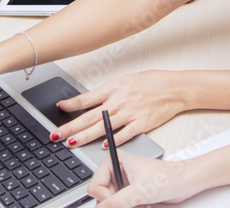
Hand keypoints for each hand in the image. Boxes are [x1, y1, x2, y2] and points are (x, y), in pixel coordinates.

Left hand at [52, 71, 186, 146]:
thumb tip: (90, 102)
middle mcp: (118, 101)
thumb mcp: (124, 81)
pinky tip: (103, 148)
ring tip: (71, 143)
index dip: (70, 104)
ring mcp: (129, 114)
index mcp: (113, 88)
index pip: (86, 98)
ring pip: (102, 128)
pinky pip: (124, 135)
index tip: (58, 108)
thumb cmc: (149, 83)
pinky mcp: (141, 124)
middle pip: (89, 117)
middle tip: (56, 135)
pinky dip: (113, 142)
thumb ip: (107, 93)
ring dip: (85, 137)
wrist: (173, 88)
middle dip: (70, 127)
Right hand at [88, 150, 194, 206]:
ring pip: (111, 204)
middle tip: (133, 203)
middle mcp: (115, 170)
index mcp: (113, 160)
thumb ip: (118, 201)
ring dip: (124, 207)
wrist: (185, 183)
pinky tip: (142, 206)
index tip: (118, 203)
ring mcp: (121, 182)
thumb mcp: (140, 191)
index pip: (94, 186)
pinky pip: (120, 206)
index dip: (105, 199)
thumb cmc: (168, 177)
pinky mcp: (129, 192)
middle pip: (102, 197)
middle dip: (117, 204)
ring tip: (140, 204)